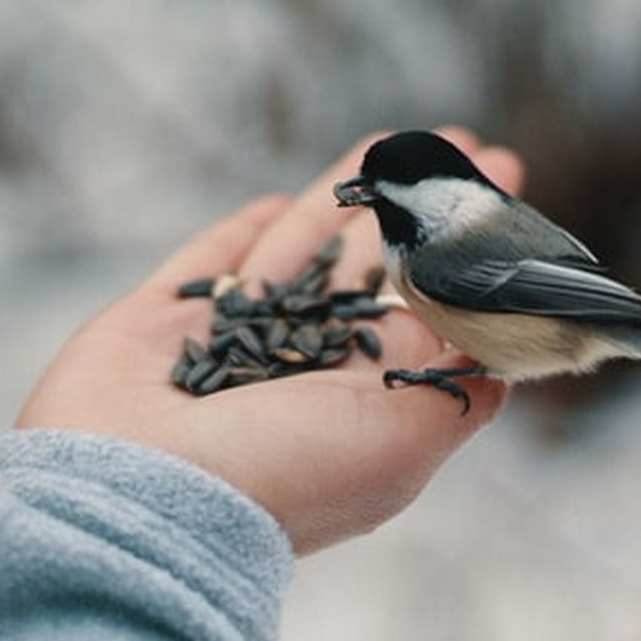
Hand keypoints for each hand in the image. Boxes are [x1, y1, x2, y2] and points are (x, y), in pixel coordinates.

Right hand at [16, 127, 525, 552]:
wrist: (136, 498)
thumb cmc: (279, 472)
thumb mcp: (399, 443)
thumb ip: (454, 393)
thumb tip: (498, 363)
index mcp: (359, 398)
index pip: (427, 306)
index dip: (464, 251)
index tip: (505, 193)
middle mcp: (298, 370)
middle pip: (370, 268)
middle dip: (416, 209)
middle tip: (462, 149)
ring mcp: (226, 344)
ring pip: (295, 251)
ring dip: (342, 197)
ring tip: (389, 142)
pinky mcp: (157, 323)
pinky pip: (207, 265)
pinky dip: (237, 235)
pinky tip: (272, 202)